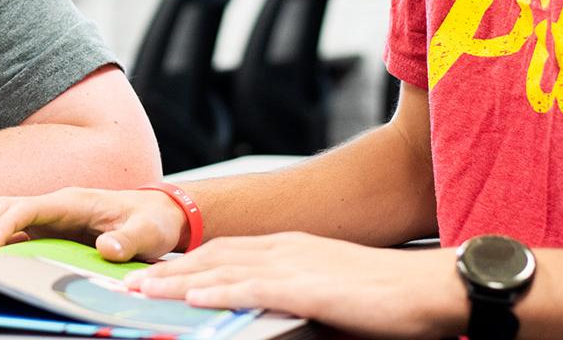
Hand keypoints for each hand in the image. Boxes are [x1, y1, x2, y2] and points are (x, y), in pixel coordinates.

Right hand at [0, 186, 187, 261]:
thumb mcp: (147, 233)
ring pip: (5, 218)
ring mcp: (51, 216)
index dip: (2, 226)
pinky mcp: (52, 229)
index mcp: (72, 201)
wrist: (160, 214)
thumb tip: (106, 250)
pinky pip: (16, 233)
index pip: (25, 207)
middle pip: (5, 207)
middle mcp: (56, 205)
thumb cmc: (152, 221)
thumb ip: (128, 241)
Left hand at [124, 234, 464, 339]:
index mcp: (290, 248)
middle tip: (131, 283)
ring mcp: (296, 264)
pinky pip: (255, 288)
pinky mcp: (309, 286)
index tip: (155, 273)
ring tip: (144, 290)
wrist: (431, 286)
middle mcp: (286, 248)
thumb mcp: (327, 291)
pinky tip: (195, 297)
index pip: (226, 253)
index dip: (187, 264)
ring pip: (224, 270)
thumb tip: (263, 313)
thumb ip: (291, 297)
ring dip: (180, 281)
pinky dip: (221, 291)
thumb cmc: (386, 295)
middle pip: (214, 258)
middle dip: (170, 270)